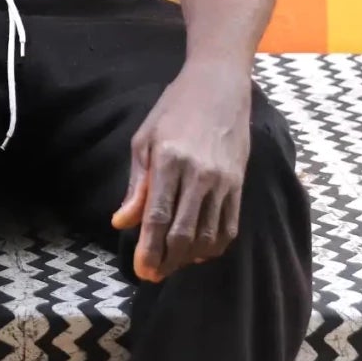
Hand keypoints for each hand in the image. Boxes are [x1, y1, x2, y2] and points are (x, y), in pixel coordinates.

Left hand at [112, 63, 249, 281]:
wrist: (218, 86)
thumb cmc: (174, 109)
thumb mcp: (144, 140)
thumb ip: (136, 185)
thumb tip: (122, 222)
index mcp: (169, 160)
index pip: (157, 217)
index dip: (148, 250)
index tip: (141, 271)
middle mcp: (199, 174)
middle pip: (184, 233)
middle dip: (167, 261)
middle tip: (153, 274)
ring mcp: (223, 181)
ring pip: (209, 236)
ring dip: (189, 258)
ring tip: (172, 263)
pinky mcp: (239, 184)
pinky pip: (230, 227)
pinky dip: (214, 246)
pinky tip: (198, 251)